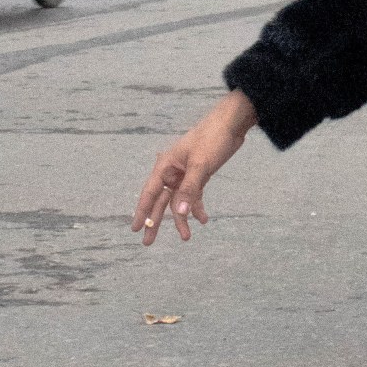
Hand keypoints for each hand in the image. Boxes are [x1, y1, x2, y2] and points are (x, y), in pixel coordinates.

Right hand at [131, 91, 257, 244]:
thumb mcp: (201, 165)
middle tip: (148, 242)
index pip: (150, 193)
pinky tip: (203, 220)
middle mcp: (172, 172)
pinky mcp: (199, 175)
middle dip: (156, 221)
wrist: (232, 124)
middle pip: (161, 201)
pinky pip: (194, 196)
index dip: (142, 212)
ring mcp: (185, 174)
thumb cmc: (212, 138)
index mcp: (165, 166)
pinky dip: (197, 208)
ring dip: (181, 219)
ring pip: (178, 201)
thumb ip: (190, 189)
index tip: (135, 229)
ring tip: (186, 238)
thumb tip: (180, 213)